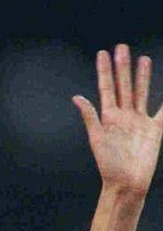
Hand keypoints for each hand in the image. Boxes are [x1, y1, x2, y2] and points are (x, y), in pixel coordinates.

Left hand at [72, 43, 162, 196]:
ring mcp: (139, 122)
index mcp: (109, 117)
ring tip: (143, 59)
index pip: (106, 88)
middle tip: (122, 47)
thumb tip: (76, 97)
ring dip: (142, 77)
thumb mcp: (97, 139)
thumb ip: (90, 117)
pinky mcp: (154, 130)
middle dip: (123, 67)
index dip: (104, 71)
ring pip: (141, 93)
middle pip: (124, 86)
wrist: (127, 183)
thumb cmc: (109, 165)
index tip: (103, 53)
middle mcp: (124, 116)